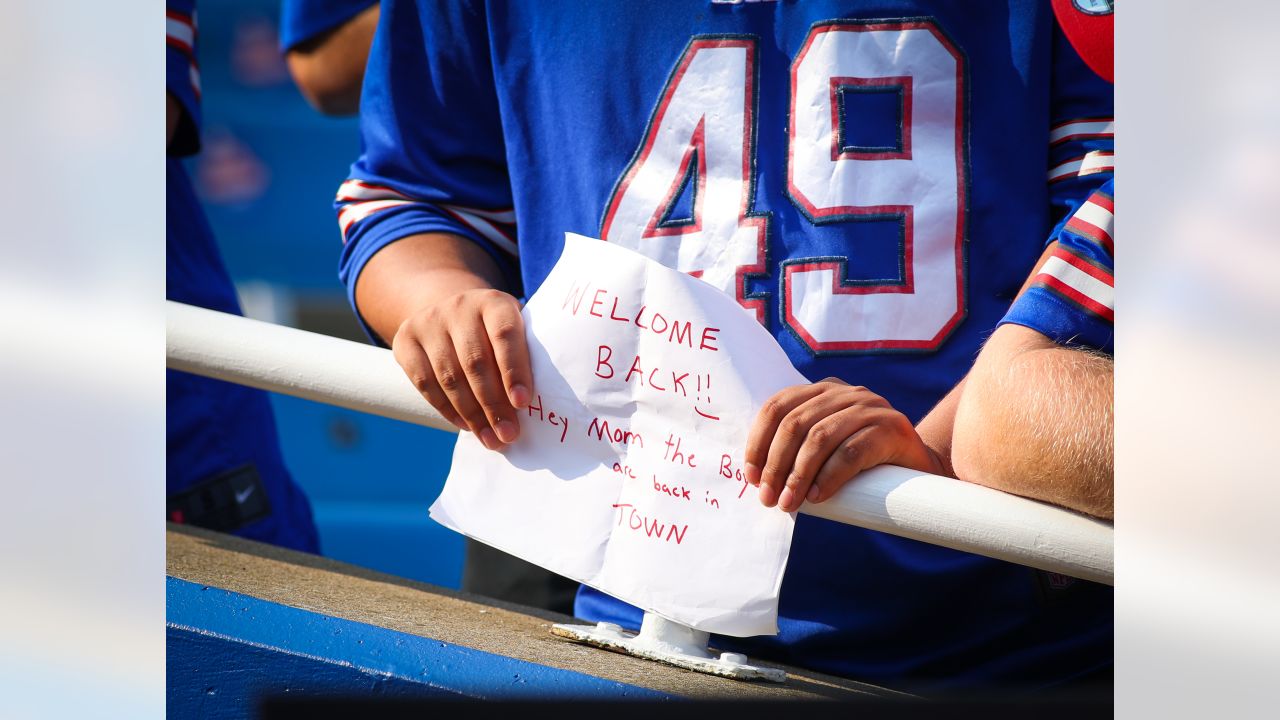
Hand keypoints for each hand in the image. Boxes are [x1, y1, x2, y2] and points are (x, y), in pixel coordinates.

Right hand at [391, 288, 532, 449]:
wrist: (451, 310)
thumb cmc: (496, 332)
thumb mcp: (516, 329)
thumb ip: (527, 356)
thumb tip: (539, 404)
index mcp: (494, 301)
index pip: (505, 335)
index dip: (514, 370)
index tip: (523, 404)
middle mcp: (459, 306)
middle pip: (475, 362)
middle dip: (493, 405)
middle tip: (508, 434)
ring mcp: (429, 322)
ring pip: (449, 377)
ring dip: (471, 414)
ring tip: (490, 439)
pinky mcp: (404, 340)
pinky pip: (425, 383)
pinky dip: (447, 409)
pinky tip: (465, 426)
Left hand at [744, 378, 944, 511]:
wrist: (921, 470)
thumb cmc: (864, 464)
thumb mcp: (828, 448)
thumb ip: (799, 449)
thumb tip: (756, 478)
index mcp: (823, 391)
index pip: (778, 407)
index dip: (758, 441)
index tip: (751, 476)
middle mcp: (845, 392)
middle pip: (795, 423)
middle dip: (775, 464)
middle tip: (768, 498)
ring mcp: (871, 407)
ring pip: (820, 437)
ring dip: (797, 475)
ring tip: (789, 503)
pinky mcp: (892, 428)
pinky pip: (851, 452)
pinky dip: (829, 477)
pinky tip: (817, 497)